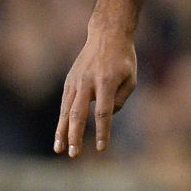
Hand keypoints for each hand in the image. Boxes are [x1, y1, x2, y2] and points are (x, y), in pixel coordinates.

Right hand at [55, 27, 137, 156]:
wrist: (106, 36)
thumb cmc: (123, 60)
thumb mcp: (131, 78)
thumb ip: (120, 100)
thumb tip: (106, 116)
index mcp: (107, 82)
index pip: (103, 112)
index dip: (102, 131)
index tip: (101, 148)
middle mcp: (88, 82)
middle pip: (79, 113)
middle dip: (75, 135)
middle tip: (74, 154)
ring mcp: (75, 81)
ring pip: (66, 110)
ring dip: (62, 132)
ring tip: (59, 150)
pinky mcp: (69, 81)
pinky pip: (65, 104)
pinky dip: (62, 120)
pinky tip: (60, 135)